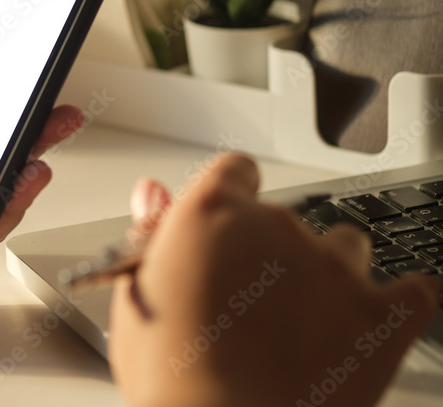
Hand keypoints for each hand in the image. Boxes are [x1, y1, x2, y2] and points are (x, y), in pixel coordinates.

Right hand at [110, 153, 439, 406]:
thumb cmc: (169, 378)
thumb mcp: (137, 296)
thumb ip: (152, 235)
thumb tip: (154, 193)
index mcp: (211, 215)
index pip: (235, 172)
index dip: (232, 197)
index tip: (229, 224)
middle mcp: (275, 228)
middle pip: (286, 218)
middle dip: (271, 252)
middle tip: (249, 305)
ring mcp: (333, 270)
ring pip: (347, 245)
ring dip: (331, 271)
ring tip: (306, 320)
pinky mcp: (379, 316)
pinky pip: (413, 292)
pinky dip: (396, 304)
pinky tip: (369, 325)